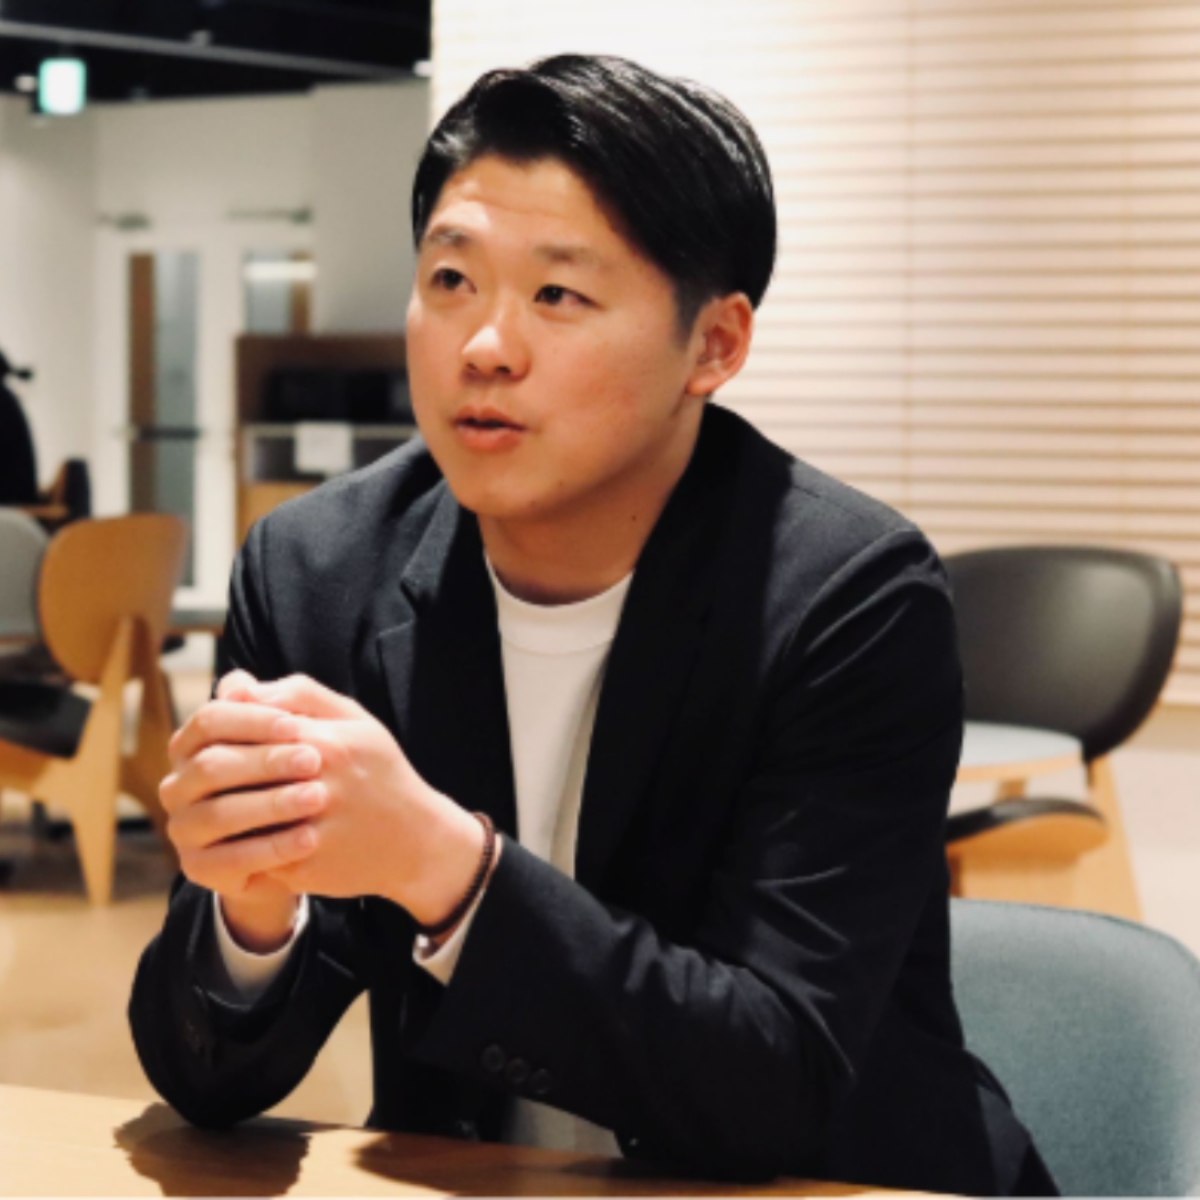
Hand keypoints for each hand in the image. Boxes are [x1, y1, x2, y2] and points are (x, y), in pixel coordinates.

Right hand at [160, 670, 322, 950]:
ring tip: (318, 798)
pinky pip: (231, 859)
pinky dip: (273, 848)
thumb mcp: (298, 734)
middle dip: (266, 761)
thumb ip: (276, 702)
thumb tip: (242, 682)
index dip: (251, 719)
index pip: (209, 720)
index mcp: (193, 745)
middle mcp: (178, 785)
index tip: (296, 725)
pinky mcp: (198, 867)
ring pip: (220, 813)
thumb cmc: (298, 774)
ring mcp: (184, 828)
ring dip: (272, 804)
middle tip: (314, 760)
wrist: (302, 840)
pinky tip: (311, 838)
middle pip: (212, 765)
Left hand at [221, 673, 486, 927]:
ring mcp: (312, 830)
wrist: (418, 840)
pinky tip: (232, 836)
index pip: (248, 724)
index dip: (221, 728)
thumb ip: (298, 694)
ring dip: (216, 806)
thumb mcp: (354, 720)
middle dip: (208, 769)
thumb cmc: (380, 772)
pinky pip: (252, 853)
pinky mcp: (306, 867)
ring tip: (207, 801)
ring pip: (235, 815)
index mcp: (328, 741)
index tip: (212, 736)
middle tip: (197, 771)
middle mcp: (320, 784)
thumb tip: (236, 684)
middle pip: (231, 770)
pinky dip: (237, 844)